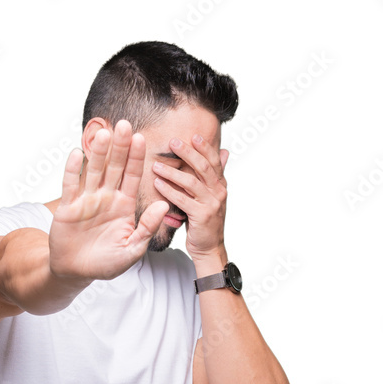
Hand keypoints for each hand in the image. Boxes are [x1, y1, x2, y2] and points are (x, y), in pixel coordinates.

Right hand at [49, 120, 169, 281]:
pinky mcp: (68, 206)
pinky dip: (72, 170)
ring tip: (104, 133)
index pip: (133, 176)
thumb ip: (147, 228)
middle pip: (114, 167)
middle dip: (120, 147)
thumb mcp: (132, 250)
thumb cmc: (106, 263)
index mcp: (124, 205)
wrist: (77, 272)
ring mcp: (87, 200)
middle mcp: (106, 197)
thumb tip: (164, 205)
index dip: (137, 158)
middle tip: (124, 124)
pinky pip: (70, 185)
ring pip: (93, 171)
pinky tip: (76, 154)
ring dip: (98, 153)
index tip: (141, 138)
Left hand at [152, 136, 229, 260]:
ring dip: (173, 172)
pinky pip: (183, 200)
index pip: (214, 161)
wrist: (209, 248)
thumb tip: (224, 152)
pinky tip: (158, 184)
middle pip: (204, 167)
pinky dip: (169, 191)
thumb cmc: (206, 221)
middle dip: (188, 153)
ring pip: (192, 182)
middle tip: (172, 143)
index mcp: (221, 185)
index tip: (193, 135)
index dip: (205, 147)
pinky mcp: (201, 216)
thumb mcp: (213, 196)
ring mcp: (211, 204)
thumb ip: (216, 175)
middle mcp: (218, 193)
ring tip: (157, 165)